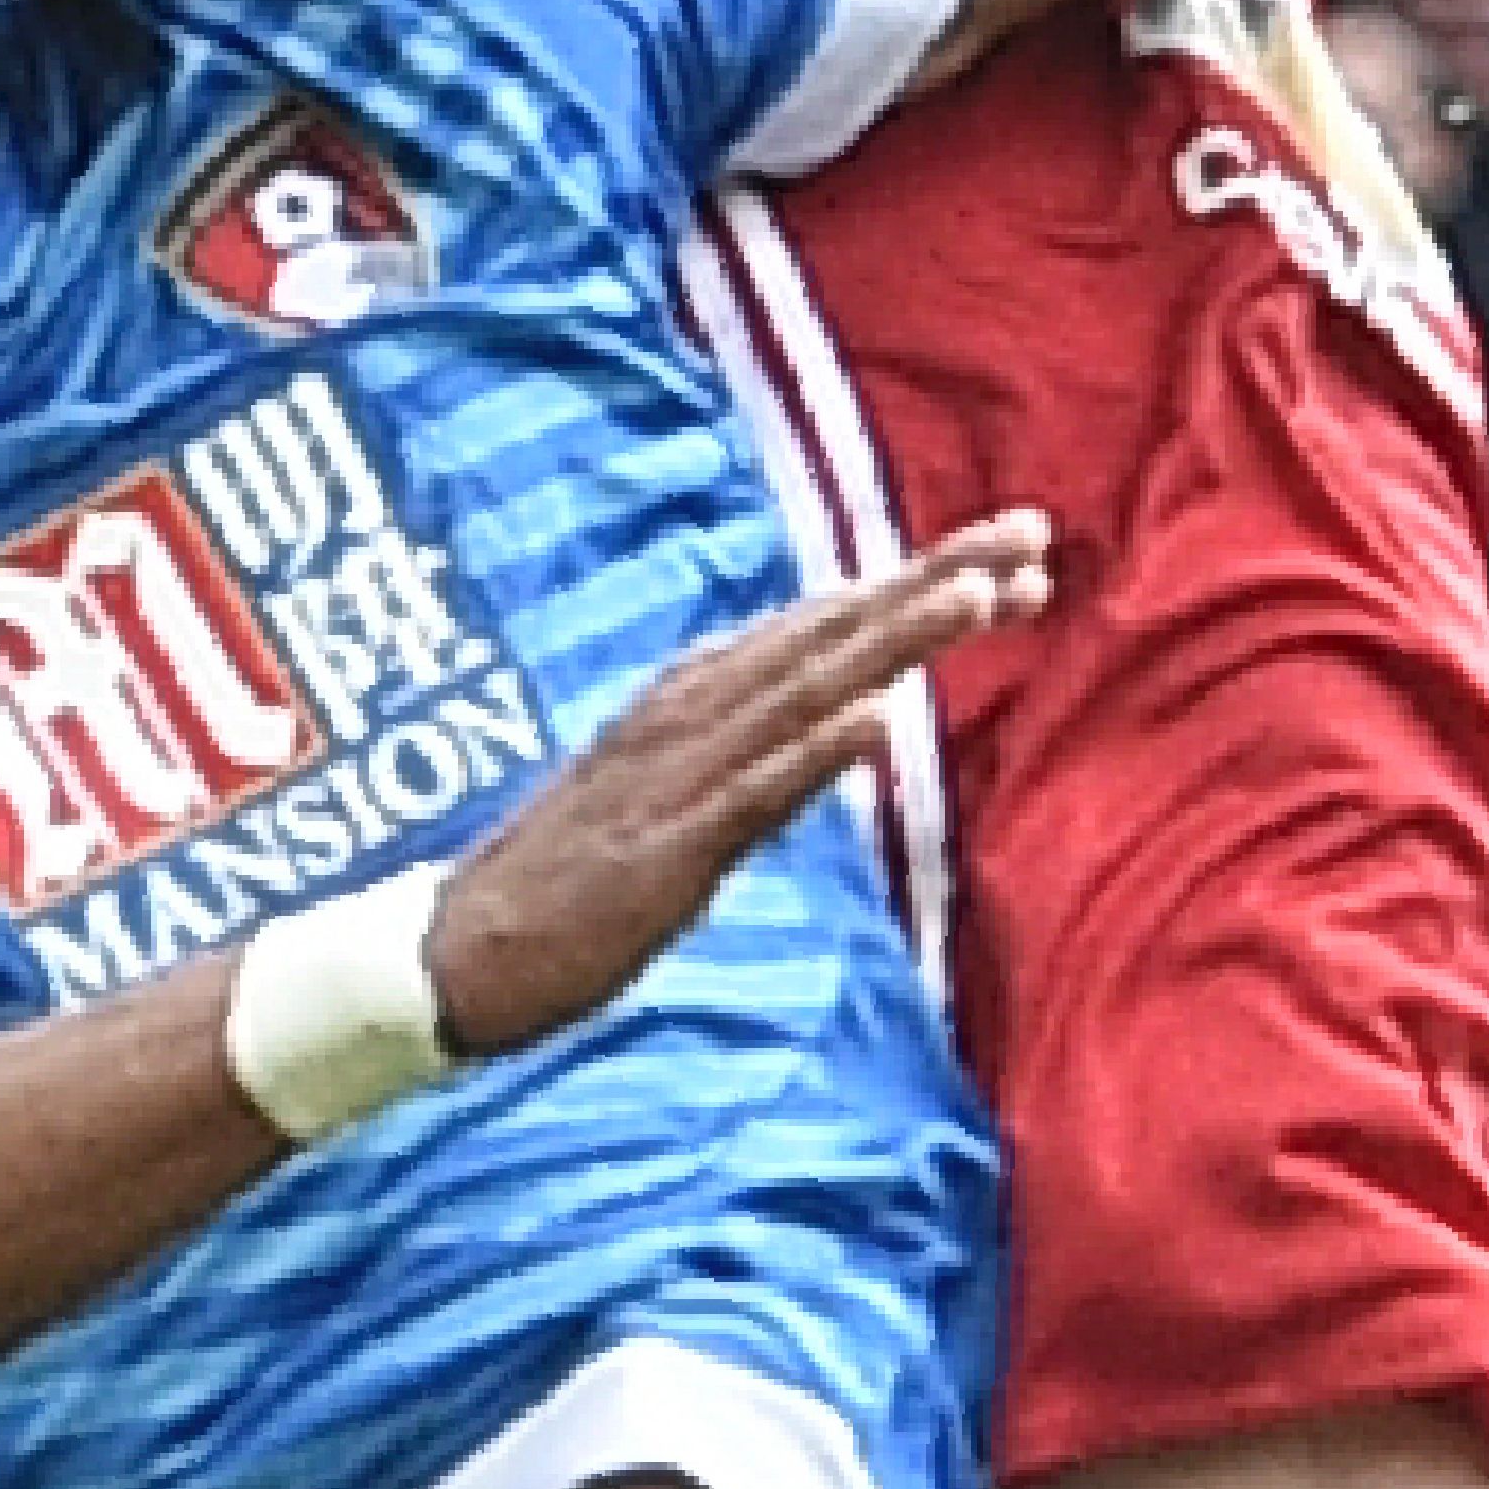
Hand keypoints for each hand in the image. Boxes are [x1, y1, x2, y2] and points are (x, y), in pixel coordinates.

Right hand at [424, 513, 1049, 1053]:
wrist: (453, 955)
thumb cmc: (573, 878)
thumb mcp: (681, 789)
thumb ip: (759, 744)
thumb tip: (849, 709)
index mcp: (700, 693)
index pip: (833, 623)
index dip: (927, 583)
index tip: (1026, 555)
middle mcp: (693, 711)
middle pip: (834, 631)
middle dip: (936, 578)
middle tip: (1035, 533)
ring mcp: (678, 775)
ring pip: (805, 691)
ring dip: (893, 638)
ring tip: (979, 593)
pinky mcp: (666, 850)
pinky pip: (752, 795)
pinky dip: (816, 752)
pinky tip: (878, 722)